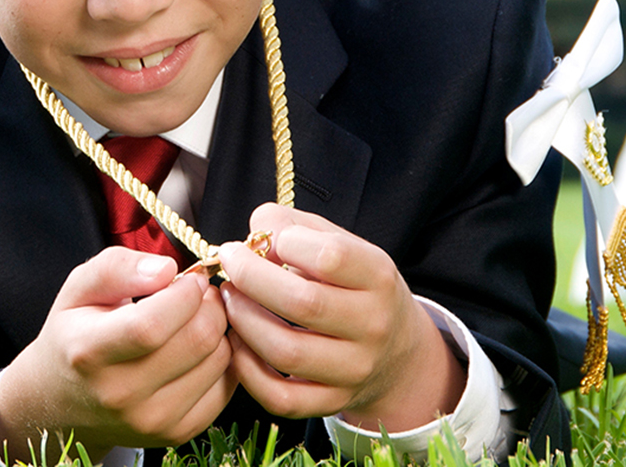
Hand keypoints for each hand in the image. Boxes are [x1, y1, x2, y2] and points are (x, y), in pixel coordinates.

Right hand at [0, 247, 236, 462]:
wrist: (63, 402)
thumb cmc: (73, 337)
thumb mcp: (78, 290)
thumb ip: (117, 268)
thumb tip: (166, 269)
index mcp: (89, 352)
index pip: (152, 324)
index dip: (184, 293)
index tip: (189, 277)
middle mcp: (120, 394)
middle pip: (196, 340)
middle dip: (210, 304)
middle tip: (201, 292)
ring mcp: (151, 420)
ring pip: (219, 361)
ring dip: (219, 329)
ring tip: (199, 317)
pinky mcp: (176, 433)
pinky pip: (225, 387)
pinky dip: (223, 360)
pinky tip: (200, 347)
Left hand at [218, 203, 464, 431]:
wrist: (396, 350)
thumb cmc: (351, 284)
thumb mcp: (337, 242)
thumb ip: (291, 225)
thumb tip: (252, 236)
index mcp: (377, 276)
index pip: (331, 257)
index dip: (285, 241)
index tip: (260, 239)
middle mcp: (372, 325)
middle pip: (303, 303)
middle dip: (250, 277)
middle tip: (229, 262)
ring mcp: (354, 369)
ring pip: (286, 352)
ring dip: (243, 321)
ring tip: (231, 299)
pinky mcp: (332, 401)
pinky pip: (280, 397)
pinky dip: (247, 370)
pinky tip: (237, 342)